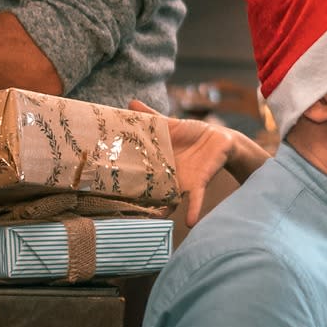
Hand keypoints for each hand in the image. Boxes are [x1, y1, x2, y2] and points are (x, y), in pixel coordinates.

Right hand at [128, 101, 268, 226]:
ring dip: (163, 212)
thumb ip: (151, 117)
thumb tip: (131, 103)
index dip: (125, 180)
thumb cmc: (193, 133)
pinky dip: (194, 210)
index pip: (138, 172)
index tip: (106, 190)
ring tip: (152, 223)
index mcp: (157, 162)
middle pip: (151, 190)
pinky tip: (190, 222)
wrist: (220, 139)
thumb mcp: (170, 124)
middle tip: (121, 211)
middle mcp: (167, 176)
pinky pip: (196, 198)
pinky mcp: (199, 182)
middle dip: (139, 201)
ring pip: (170, 199)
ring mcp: (182, 181)